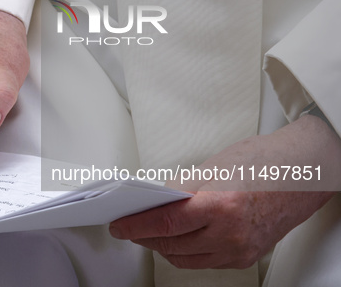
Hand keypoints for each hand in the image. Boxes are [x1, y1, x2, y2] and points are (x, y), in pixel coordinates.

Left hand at [109, 115, 340, 268]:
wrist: (303, 174)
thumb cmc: (264, 163)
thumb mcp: (213, 168)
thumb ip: (181, 190)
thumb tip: (155, 202)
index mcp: (220, 206)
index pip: (165, 223)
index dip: (136, 226)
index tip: (120, 226)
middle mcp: (230, 235)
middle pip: (171, 244)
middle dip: (144, 236)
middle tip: (129, 225)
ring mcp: (239, 250)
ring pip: (184, 258)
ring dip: (162, 246)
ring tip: (148, 232)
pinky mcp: (244, 257)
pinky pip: (203, 262)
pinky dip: (184, 252)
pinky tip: (176, 239)